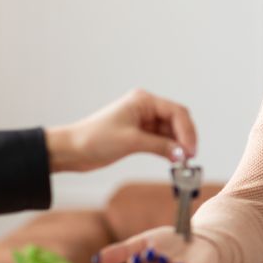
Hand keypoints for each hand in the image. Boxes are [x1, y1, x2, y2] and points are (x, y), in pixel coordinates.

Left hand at [44, 89, 197, 172]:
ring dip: (178, 145)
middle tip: (189, 157)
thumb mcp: (131, 142)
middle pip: (176, 120)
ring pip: (171, 132)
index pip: (176, 112)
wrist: (71, 150)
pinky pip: (162, 140)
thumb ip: (160, 146)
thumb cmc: (94, 138)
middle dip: (185, 138)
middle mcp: (145, 108)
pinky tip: (173, 160)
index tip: (190, 150)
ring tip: (182, 162)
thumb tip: (183, 154)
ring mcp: (143, 121)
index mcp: (143, 101)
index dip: (187, 131)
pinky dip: (169, 150)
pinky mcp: (139, 135)